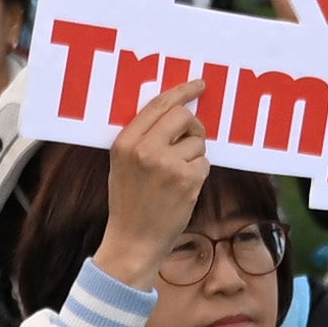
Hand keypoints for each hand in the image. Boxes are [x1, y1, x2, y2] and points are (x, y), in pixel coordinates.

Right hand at [92, 72, 216, 291]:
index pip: (159, 104)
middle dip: (192, 126)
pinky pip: (204, 162)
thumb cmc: (130, 203)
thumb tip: (176, 110)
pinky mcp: (187, 180)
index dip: (183, 91)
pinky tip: (183, 189)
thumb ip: (142, 137)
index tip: (199, 85)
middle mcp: (145, 149)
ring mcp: (167, 165)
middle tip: (191, 139)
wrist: (133, 242)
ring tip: (177, 177)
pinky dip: (198, 173)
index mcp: (125, 142)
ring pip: (197, 141)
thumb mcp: (123, 165)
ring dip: (194, 155)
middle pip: (183, 116)